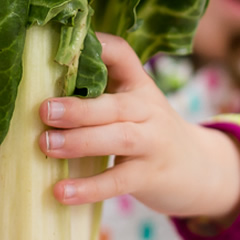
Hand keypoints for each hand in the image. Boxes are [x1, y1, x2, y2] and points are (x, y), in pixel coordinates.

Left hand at [38, 34, 239, 219]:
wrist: (199, 169)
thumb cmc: (148, 132)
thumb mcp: (133, 105)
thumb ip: (99, 95)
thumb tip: (40, 90)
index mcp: (139, 85)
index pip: (122, 55)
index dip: (98, 47)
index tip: (66, 46)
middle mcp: (149, 109)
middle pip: (114, 104)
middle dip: (78, 107)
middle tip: (44, 110)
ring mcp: (153, 143)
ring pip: (118, 138)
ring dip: (79, 141)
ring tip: (46, 145)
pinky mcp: (150, 175)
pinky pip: (118, 181)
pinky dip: (89, 188)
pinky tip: (62, 192)